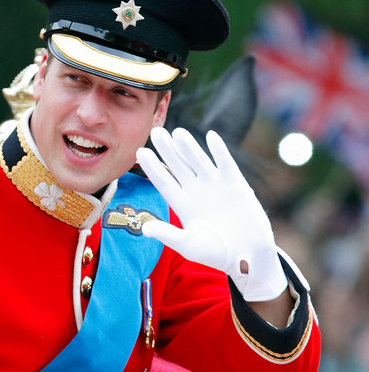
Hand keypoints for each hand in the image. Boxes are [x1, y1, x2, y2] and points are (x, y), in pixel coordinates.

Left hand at [136, 127, 286, 301]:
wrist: (248, 257)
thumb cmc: (216, 254)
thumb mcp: (189, 245)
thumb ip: (168, 235)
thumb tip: (145, 229)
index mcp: (181, 203)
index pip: (163, 181)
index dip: (152, 167)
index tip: (140, 152)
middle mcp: (195, 191)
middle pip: (177, 165)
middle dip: (166, 149)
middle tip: (155, 131)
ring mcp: (215, 185)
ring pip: (198, 161)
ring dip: (189, 146)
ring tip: (177, 132)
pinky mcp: (235, 184)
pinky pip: (225, 163)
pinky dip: (219, 150)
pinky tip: (210, 136)